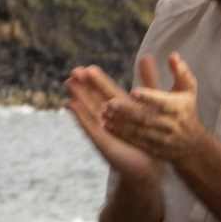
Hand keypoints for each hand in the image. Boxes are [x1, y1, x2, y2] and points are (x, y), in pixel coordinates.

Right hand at [65, 61, 157, 182]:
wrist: (150, 165)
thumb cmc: (151, 136)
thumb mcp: (152, 103)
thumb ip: (150, 81)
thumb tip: (147, 56)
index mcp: (120, 108)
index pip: (106, 91)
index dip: (96, 80)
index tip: (87, 68)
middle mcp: (109, 118)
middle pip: (94, 98)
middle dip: (84, 85)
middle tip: (74, 71)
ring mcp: (103, 130)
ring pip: (88, 110)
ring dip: (79, 97)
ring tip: (69, 84)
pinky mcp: (102, 142)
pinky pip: (89, 128)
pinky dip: (80, 117)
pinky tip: (71, 106)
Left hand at [99, 52, 205, 167]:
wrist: (193, 145)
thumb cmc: (186, 110)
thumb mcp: (188, 90)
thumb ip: (180, 72)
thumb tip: (172, 56)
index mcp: (177, 108)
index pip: (163, 103)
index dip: (148, 98)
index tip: (133, 92)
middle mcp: (169, 125)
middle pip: (146, 119)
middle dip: (128, 111)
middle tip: (110, 103)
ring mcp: (160, 140)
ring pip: (138, 132)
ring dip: (120, 123)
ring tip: (104, 113)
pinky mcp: (152, 150)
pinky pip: (134, 143)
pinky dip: (120, 135)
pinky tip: (106, 126)